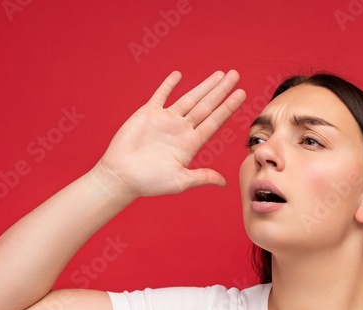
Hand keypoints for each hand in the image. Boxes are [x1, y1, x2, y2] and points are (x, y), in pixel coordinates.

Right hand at [92, 69, 245, 199]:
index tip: (241, 94)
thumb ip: (202, 177)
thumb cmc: (149, 182)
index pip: (214, 121)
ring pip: (189, 98)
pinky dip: (169, 85)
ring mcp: (165, 120)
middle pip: (206, 106)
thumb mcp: (180, 181)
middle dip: (221, 90)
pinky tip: (178, 75)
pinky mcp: (148, 114)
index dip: (228, 107)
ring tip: (219, 74)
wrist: (121, 176)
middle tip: (236, 75)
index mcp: (191, 144)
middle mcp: (181, 129)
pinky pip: (160, 95)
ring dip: (204, 86)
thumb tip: (223, 182)